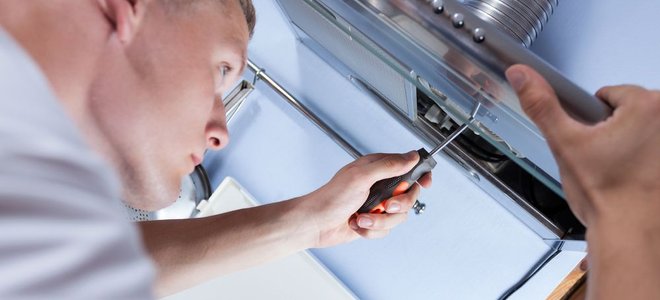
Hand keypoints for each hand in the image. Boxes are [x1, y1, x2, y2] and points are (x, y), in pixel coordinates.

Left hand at [298, 151, 431, 247]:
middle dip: (398, 204)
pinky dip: (371, 230)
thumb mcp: (362, 176)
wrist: (316, 223)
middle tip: (385, 205)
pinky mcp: (373, 221)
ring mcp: (377, 204)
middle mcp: (379, 185)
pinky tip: (357, 224)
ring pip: (398, 216)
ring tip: (361, 217)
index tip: (425, 183)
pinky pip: (386, 229)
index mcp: (377, 168)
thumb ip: (389, 166)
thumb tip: (411, 157)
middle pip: (409, 195)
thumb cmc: (331, 197)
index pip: (408, 167)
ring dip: (379, 220)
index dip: (420, 174)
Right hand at [505, 64, 659, 228]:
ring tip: (618, 170)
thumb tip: (522, 75)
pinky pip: (652, 148)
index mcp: (647, 106)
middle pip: (628, 110)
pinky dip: (644, 160)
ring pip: (641, 130)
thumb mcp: (564, 143)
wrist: (630, 232)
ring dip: (629, 145)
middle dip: (612, 130)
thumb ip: (541, 105)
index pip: (608, 94)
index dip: (591, 119)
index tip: (593, 141)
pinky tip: (633, 177)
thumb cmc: (607, 195)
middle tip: (603, 158)